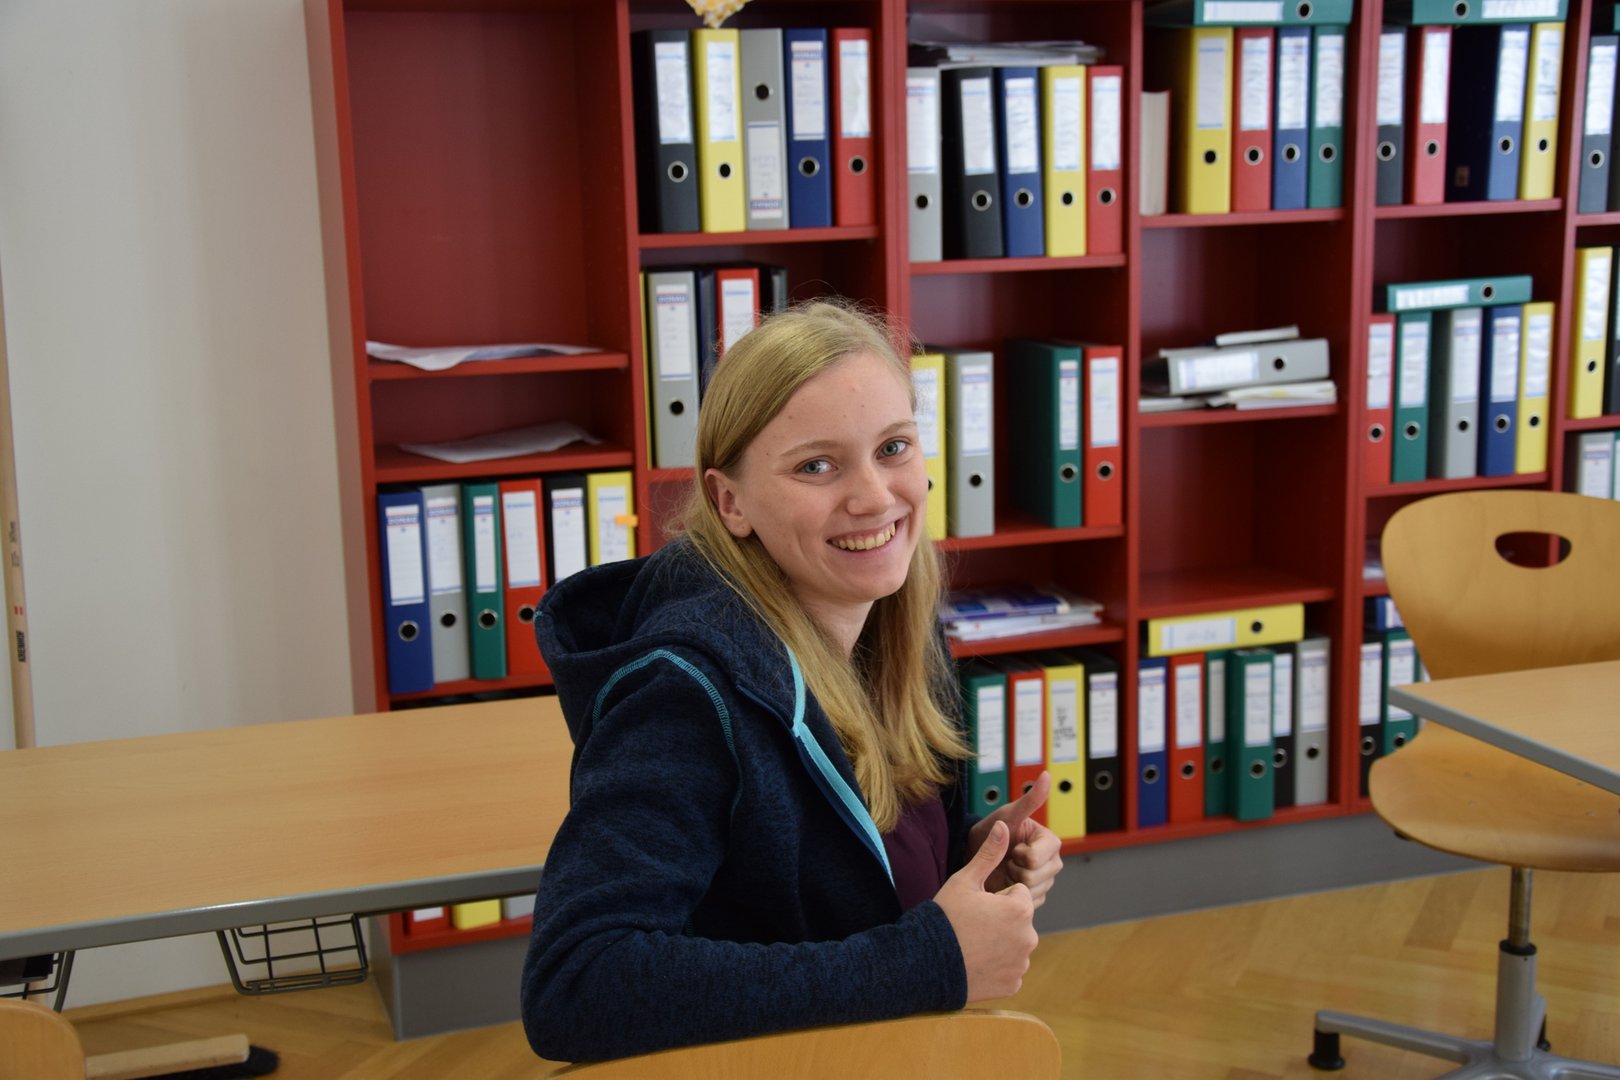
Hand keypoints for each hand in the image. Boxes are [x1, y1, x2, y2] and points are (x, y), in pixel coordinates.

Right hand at [933, 820, 1038, 1000]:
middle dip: (1001, 920)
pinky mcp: (1014, 984)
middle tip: (972, 925)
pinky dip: (997, 966)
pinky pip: (1010, 969)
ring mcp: (1022, 963)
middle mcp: (1029, 937)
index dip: (996, 897)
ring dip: (1000, 943)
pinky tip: (976, 962)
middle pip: (1018, 920)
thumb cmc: (945, 917)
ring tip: (972, 944)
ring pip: (1015, 945)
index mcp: (1020, 908)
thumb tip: (1002, 825)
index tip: (977, 906)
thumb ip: (989, 854)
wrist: (926, 963)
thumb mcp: (965, 880)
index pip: (1018, 894)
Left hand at [966, 772, 1063, 907]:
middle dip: (1015, 870)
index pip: (1037, 857)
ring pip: (1031, 892)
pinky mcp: (1037, 897)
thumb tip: (1047, 775)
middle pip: (1036, 877)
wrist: (975, 857)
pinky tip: (1007, 884)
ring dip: (1012, 883)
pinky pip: (1027, 903)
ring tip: (1006, 870)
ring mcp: (1045, 881)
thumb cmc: (990, 833)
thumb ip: (1029, 799)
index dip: (1019, 855)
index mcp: (1050, 842)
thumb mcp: (1007, 815)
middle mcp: (1052, 862)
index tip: (1011, 847)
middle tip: (1006, 860)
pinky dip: (1013, 896)